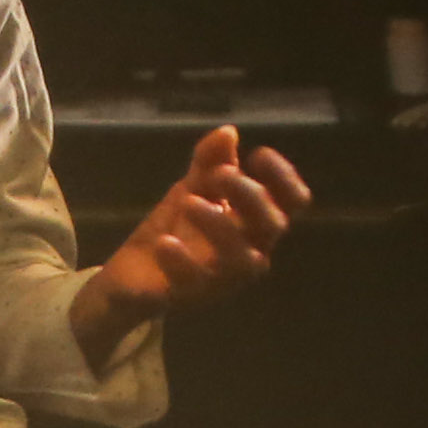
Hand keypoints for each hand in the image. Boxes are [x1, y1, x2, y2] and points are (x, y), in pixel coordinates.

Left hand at [80, 126, 309, 355]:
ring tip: (187, 201)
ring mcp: (225, 278)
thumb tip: (228, 131)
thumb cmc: (178, 227)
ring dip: (219, 226)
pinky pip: (197, 284)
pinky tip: (164, 242)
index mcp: (256, 223)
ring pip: (243, 259)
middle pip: (273, 226)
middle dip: (250, 195)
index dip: (284, 178)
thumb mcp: (192, 187)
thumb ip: (209, 161)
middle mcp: (251, 251)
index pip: (292, 202)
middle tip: (218, 175)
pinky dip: (182, 262)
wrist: (135, 272)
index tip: (257, 154)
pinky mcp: (194, 296)